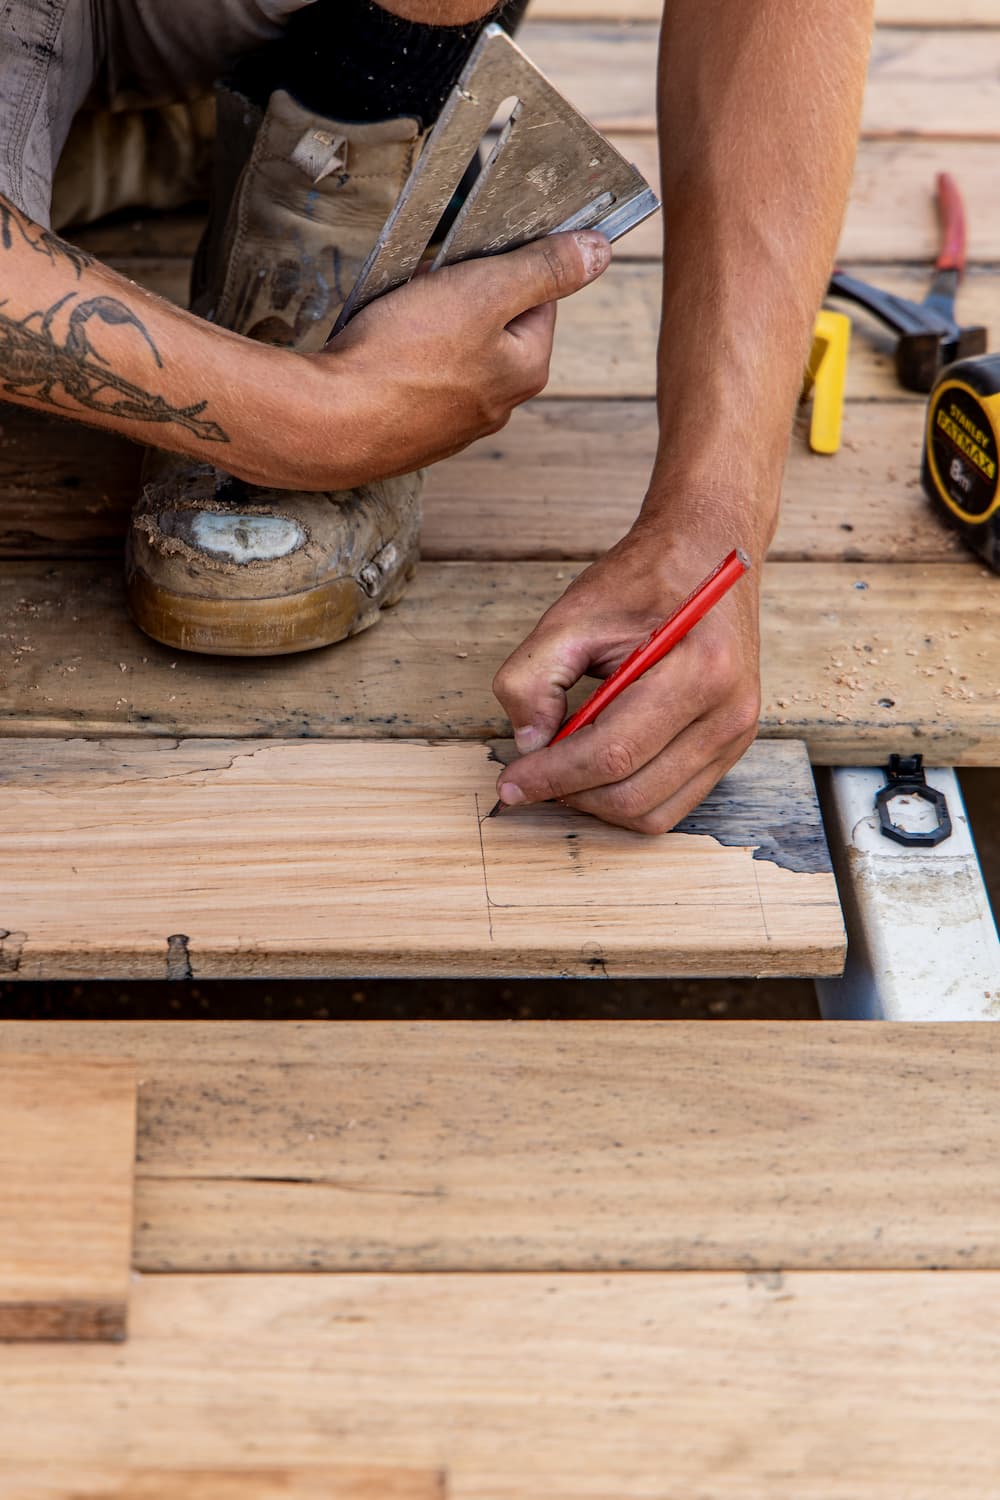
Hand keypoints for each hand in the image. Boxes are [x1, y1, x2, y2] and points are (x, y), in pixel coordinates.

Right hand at [292, 230, 610, 488]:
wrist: (329, 424)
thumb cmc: (404, 358)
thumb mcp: (483, 292)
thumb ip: (543, 268)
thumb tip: (600, 251)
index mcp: (526, 370)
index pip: (539, 298)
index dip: (501, 267)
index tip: (465, 260)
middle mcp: (497, 406)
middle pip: (493, 326)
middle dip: (459, 296)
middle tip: (424, 286)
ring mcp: (453, 426)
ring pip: (452, 354)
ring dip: (427, 326)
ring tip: (395, 318)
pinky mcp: (411, 434)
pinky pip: (416, 381)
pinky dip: (400, 360)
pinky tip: (377, 353)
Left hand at [491, 521, 761, 832]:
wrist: (708, 556)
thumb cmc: (645, 581)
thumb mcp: (571, 616)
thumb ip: (532, 678)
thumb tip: (529, 745)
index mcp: (698, 671)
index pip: (613, 753)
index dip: (553, 776)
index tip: (511, 783)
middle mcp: (728, 712)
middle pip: (633, 794)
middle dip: (571, 793)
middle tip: (531, 775)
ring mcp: (736, 736)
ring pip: (652, 813)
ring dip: (597, 802)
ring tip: (565, 768)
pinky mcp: (732, 748)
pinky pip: (672, 804)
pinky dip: (626, 798)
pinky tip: (598, 766)